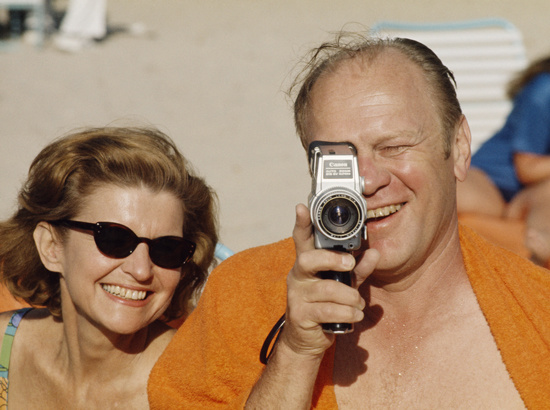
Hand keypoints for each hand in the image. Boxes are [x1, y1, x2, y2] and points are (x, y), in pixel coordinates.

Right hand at [279, 204, 379, 357]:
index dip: (301, 223)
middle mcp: (298, 276)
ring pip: (326, 289)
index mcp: (307, 264)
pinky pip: (328, 311)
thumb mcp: (344, 284)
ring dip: (350, 296)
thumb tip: (375, 252)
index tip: (302, 207)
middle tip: (350, 263)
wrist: (306, 340)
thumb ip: (358, 269)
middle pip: (307, 259)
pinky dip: (347, 313)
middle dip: (331, 259)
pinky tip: (354, 315)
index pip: (301, 240)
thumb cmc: (326, 305)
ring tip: (358, 303)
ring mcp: (297, 296)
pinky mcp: (300, 315)